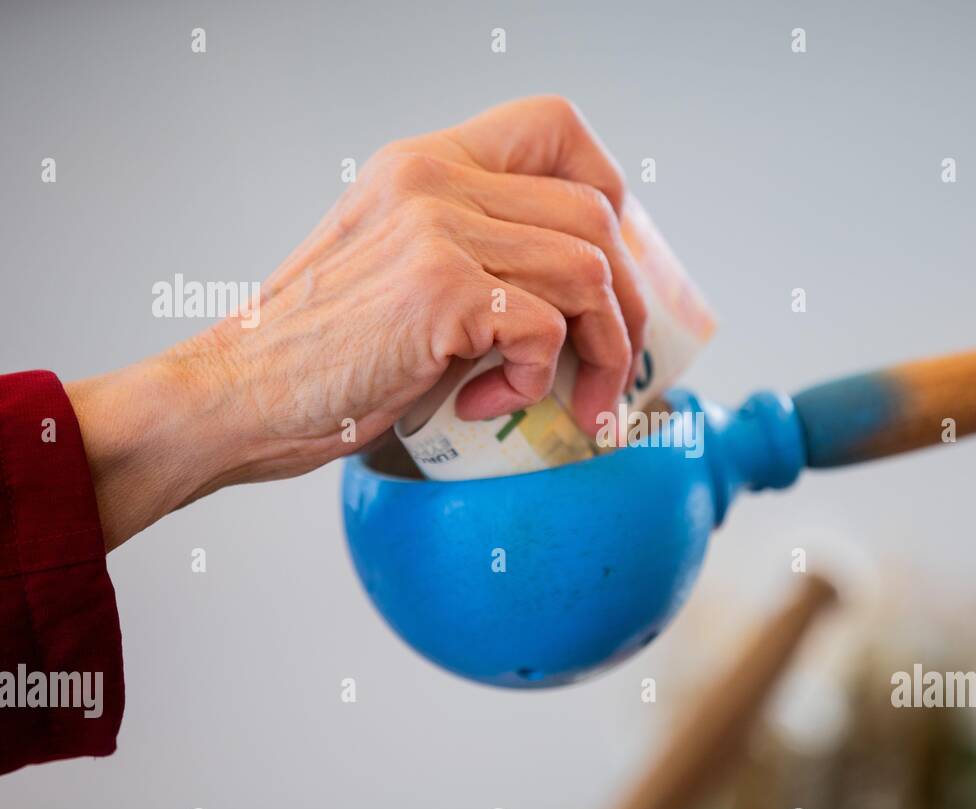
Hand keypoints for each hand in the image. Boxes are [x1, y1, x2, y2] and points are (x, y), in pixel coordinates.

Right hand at [67, 96, 648, 548]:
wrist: (239, 396)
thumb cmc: (326, 355)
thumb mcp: (405, 273)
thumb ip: (480, 253)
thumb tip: (590, 287)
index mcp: (424, 164)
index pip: (555, 127)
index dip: (608, 191)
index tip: (614, 268)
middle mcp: (432, 178)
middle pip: (595, 215)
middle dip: (627, 306)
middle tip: (613, 370)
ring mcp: (436, 227)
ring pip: (589, 271)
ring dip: (601, 352)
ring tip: (572, 402)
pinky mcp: (439, 288)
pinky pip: (547, 327)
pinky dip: (539, 380)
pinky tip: (490, 404)